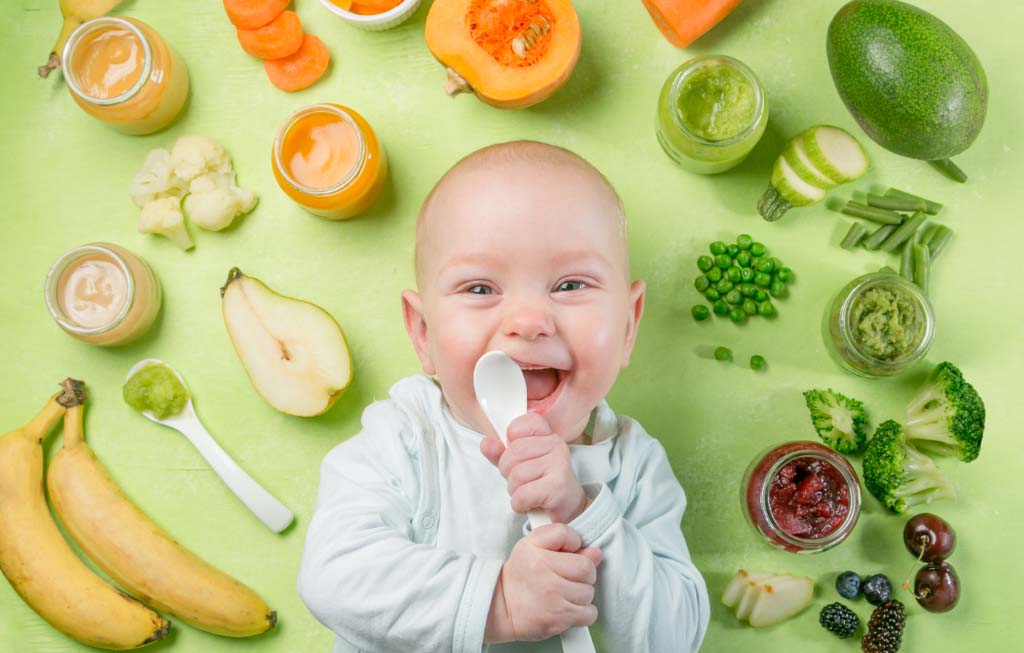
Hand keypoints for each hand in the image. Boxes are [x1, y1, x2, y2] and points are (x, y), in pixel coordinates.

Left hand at [481, 413, 588, 523]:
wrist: (569, 510)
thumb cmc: (542, 485)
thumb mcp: (519, 466)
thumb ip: (501, 454)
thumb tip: (486, 443)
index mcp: (546, 435)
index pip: (518, 426)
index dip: (509, 445)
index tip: (519, 459)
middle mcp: (555, 444)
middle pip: (512, 453)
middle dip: (509, 473)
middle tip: (523, 482)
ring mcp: (559, 464)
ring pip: (517, 475)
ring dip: (515, 491)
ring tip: (528, 494)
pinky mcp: (558, 486)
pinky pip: (523, 494)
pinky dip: (520, 504)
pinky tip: (530, 504)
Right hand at [485, 523, 601, 642]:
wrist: (501, 607)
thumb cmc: (520, 575)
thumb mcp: (531, 545)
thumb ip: (562, 539)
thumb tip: (595, 553)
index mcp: (536, 552)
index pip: (571, 538)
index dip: (574, 546)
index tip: (567, 555)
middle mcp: (545, 575)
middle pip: (587, 569)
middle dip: (582, 573)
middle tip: (567, 577)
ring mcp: (553, 599)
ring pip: (589, 592)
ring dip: (581, 594)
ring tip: (564, 593)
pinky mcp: (559, 620)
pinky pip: (589, 614)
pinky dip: (583, 613)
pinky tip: (568, 607)